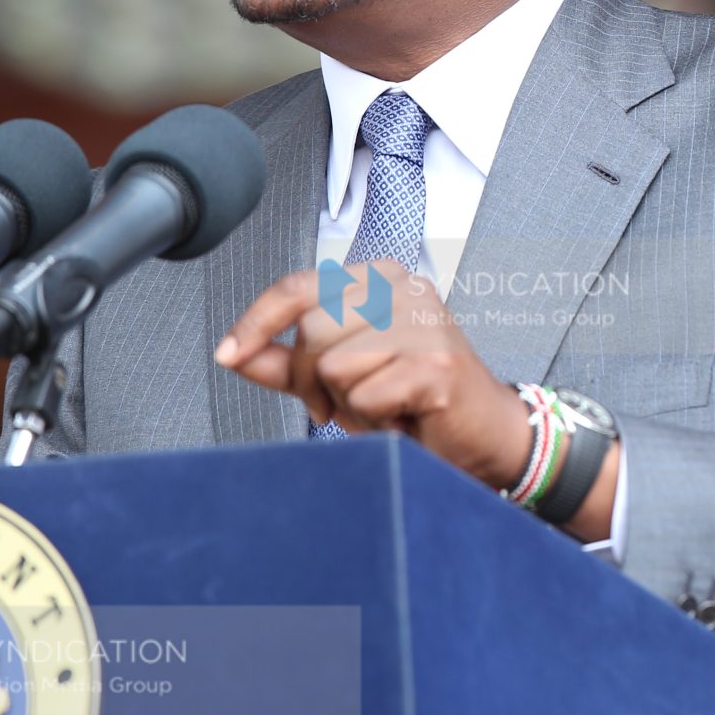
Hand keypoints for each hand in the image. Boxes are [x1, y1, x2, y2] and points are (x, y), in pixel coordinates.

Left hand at [213, 259, 530, 490]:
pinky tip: (406, 417)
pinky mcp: (435, 364)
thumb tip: (234, 352)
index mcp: (380, 279)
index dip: (256, 321)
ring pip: (334, 367)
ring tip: (386, 406)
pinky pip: (366, 396)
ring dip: (351, 405)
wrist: (484, 435)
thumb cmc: (414, 400)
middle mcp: (404, 289)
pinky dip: (378, 420)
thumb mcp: (341, 376)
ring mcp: (424, 322)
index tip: (229, 352)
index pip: (299, 287)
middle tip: (348, 404)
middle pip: (310, 334)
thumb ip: (288, 363)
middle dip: (312, 384)